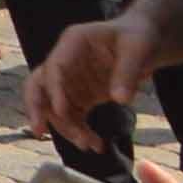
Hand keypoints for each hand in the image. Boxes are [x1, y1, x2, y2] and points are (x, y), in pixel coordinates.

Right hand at [30, 19, 151, 148]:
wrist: (145, 41)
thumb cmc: (138, 37)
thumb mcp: (138, 49)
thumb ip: (127, 72)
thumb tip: (120, 100)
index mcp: (73, 42)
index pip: (55, 66)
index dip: (54, 89)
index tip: (61, 111)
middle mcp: (65, 61)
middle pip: (39, 84)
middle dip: (37, 108)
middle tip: (39, 131)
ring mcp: (72, 80)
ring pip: (55, 105)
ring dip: (66, 127)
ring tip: (88, 145)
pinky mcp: (81, 95)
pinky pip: (73, 116)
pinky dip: (80, 131)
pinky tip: (96, 145)